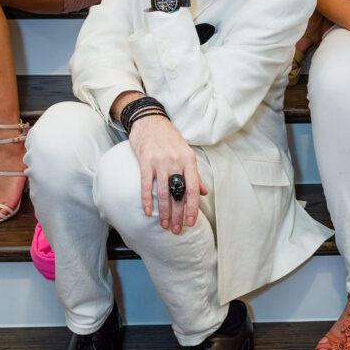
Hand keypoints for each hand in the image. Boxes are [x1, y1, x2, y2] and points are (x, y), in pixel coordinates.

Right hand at [128, 115, 207, 232]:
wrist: (150, 120)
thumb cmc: (169, 138)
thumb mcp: (186, 153)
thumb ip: (195, 174)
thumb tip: (204, 192)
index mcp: (189, 159)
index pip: (193, 189)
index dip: (192, 207)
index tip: (192, 222)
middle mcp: (175, 161)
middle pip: (178, 194)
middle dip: (179, 214)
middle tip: (178, 229)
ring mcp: (159, 161)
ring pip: (163, 192)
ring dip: (164, 212)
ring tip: (165, 225)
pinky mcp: (145, 161)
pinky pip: (145, 185)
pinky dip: (147, 200)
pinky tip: (148, 212)